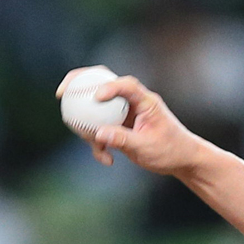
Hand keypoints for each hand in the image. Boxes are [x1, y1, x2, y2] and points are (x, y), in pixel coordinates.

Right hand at [55, 66, 203, 174]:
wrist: (181, 160)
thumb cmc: (171, 150)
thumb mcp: (146, 147)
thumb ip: (123, 139)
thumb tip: (98, 134)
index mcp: (145, 101)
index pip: (126, 85)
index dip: (109, 86)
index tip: (96, 97)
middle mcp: (133, 102)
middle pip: (103, 82)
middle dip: (79, 83)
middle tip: (61, 93)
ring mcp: (124, 112)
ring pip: (96, 109)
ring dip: (88, 126)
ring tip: (93, 145)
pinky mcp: (119, 125)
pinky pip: (99, 128)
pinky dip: (98, 143)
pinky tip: (106, 159)